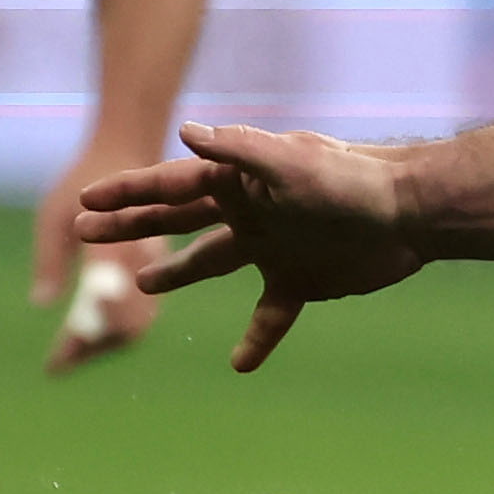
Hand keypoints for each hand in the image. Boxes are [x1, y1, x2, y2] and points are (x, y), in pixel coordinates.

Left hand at [32, 131, 164, 376]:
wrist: (130, 144)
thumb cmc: (86, 174)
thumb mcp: (55, 211)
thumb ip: (50, 257)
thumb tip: (42, 303)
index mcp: (120, 246)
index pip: (103, 306)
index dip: (83, 335)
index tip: (57, 360)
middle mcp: (146, 261)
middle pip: (128, 325)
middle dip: (94, 347)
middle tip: (59, 361)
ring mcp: (158, 264)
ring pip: (138, 322)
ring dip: (106, 342)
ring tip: (71, 353)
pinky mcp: (159, 265)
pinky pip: (143, 309)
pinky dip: (117, 326)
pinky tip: (91, 329)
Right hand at [71, 123, 429, 371]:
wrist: (411, 213)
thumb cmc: (353, 178)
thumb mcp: (291, 160)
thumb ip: (238, 150)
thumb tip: (185, 130)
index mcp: (240, 180)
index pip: (171, 185)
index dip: (128, 193)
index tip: (84, 202)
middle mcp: (248, 212)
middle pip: (177, 221)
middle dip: (131, 227)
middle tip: (82, 233)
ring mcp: (272, 247)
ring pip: (211, 263)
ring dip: (176, 273)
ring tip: (140, 285)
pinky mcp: (300, 280)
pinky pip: (268, 315)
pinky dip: (255, 339)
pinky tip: (239, 363)